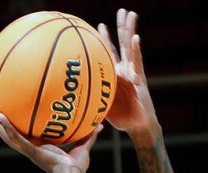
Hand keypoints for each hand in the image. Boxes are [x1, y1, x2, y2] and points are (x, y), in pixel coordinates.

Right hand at [0, 112, 100, 172]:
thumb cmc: (77, 166)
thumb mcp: (84, 145)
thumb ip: (90, 135)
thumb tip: (100, 125)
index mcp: (41, 148)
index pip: (27, 137)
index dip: (20, 129)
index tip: (15, 120)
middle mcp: (32, 149)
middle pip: (13, 136)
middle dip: (3, 127)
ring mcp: (30, 150)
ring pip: (9, 137)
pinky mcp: (30, 150)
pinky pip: (16, 137)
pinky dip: (7, 128)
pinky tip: (0, 117)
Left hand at [98, 9, 158, 134]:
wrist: (138, 125)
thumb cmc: (120, 118)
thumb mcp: (100, 105)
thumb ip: (90, 97)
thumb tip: (68, 97)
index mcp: (114, 74)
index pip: (108, 52)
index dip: (104, 38)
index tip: (98, 25)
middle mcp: (125, 69)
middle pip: (121, 43)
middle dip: (121, 27)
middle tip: (121, 10)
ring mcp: (133, 72)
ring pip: (130, 46)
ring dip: (130, 30)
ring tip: (130, 14)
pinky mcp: (140, 78)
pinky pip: (137, 61)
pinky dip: (136, 50)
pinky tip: (136, 38)